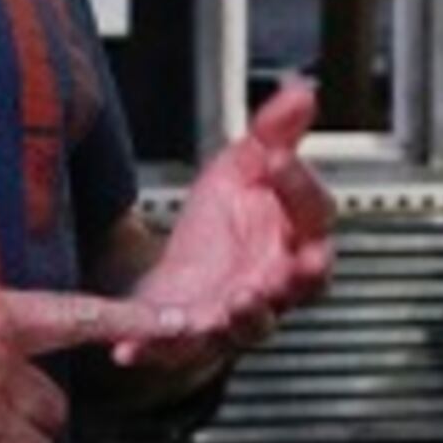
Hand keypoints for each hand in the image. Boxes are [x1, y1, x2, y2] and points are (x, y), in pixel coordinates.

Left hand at [116, 78, 337, 378]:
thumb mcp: (244, 166)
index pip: (315, 214)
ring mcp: (237, 315)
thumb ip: (274, 132)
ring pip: (254, 325)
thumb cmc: (225, 223)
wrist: (182, 271)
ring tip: (236, 301)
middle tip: (297, 265)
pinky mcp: (192, 339)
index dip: (301, 187)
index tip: (278, 159)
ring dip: (248, 315)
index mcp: (295, 237)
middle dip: (301, 275)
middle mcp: (277, 282)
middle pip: (305, 284)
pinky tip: (128, 347)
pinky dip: (154, 351)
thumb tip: (302, 90)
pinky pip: (177, 350)